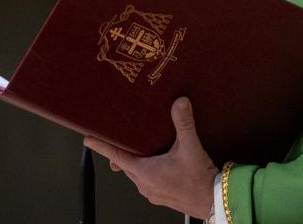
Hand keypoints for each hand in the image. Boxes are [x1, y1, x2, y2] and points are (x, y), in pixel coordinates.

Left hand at [84, 97, 217, 217]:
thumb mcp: (190, 147)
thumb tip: (180, 102)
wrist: (215, 201)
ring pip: (135, 172)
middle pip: (124, 164)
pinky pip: (146, 179)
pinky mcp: (161, 195)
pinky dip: (145, 168)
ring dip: (134, 160)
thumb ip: (183, 122)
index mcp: (145, 173)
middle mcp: (144, 184)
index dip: (101, 146)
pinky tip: (156, 160)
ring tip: (138, 146)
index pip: (116, 156)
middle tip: (114, 138)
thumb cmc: (200, 181)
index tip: (88, 139)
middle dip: (118, 151)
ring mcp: (152, 192)